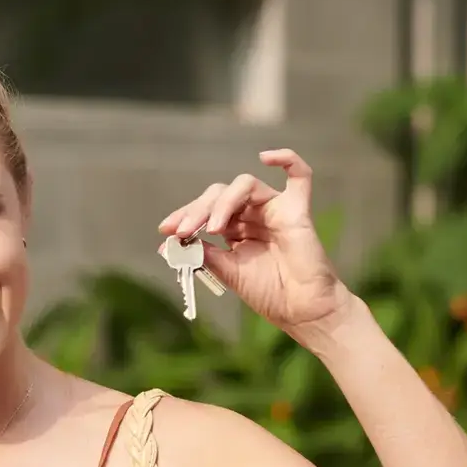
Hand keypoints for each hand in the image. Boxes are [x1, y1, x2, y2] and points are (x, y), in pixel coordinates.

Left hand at [158, 149, 352, 336]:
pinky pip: (299, 176)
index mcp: (235, 229)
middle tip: (182, 231)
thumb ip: (202, 253)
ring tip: (212, 228)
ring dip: (222, 202)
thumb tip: (168, 245)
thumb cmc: (268, 292)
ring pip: (244, 186)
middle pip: (219, 195)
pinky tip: (267, 157)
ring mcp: (275, 209)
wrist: (300, 309)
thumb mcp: (225, 271)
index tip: (166, 230)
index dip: (185, 216)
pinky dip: (287, 159)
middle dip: (197, 210)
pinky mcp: (297, 210)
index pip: (205, 210)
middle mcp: (253, 215)